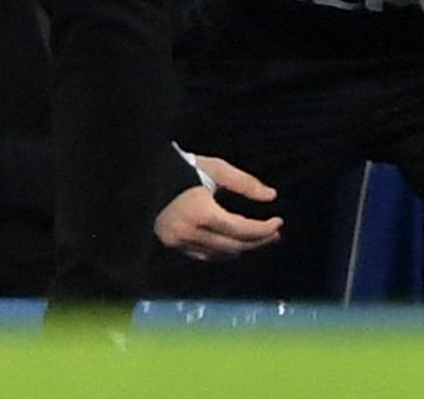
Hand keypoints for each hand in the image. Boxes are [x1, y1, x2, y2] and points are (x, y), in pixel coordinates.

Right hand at [153, 155, 282, 261]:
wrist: (144, 176)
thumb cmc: (182, 167)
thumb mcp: (215, 168)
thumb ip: (244, 183)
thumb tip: (271, 196)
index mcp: (201, 212)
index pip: (240, 229)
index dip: (263, 229)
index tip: (279, 223)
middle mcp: (189, 232)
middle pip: (232, 246)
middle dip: (257, 241)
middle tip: (274, 233)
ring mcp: (178, 242)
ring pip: (219, 254)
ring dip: (241, 248)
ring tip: (258, 239)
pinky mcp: (172, 245)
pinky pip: (203, 255)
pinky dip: (221, 252)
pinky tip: (232, 246)